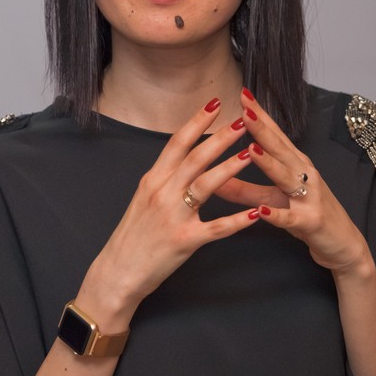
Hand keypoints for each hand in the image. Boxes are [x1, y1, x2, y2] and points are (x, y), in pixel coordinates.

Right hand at [83, 98, 260, 321]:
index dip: (196, 122)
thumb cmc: (131, 237)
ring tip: (252, 152)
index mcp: (152, 180)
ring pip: (206, 185)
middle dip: (220, 137)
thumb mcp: (142, 199)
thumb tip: (181, 160)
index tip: (214, 104)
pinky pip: (217, 227)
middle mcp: (162, 192)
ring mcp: (173, 216)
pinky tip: (257, 213)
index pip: (177, 143)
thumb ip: (163, 180)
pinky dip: (239, 220)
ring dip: (231, 166)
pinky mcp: (185, 240)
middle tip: (243, 120)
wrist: (117, 271)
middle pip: (195, 157)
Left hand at [214, 88, 369, 273]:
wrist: (343, 244)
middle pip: (281, 148)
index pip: (275, 134)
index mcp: (295, 164)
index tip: (242, 94)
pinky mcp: (311, 221)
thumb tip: (212, 177)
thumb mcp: (272, 199)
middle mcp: (304, 174)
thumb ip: (243, 189)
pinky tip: (262, 211)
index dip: (260, 115)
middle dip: (262, 128)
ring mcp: (310, 196)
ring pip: (287, 177)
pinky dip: (277, 214)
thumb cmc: (307, 215)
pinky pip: (291, 217)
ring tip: (250, 149)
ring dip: (269, 163)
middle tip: (244, 109)